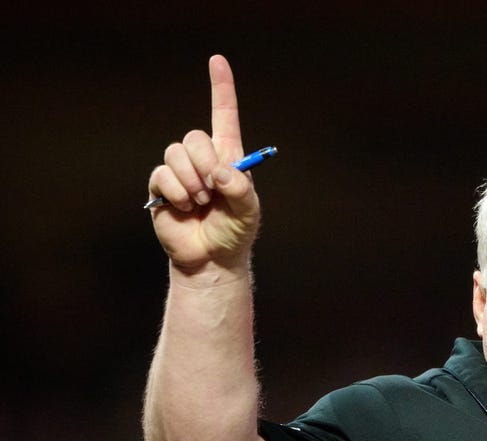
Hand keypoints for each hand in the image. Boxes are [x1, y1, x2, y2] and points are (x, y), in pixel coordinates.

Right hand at [147, 55, 260, 271]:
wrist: (211, 257)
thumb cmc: (234, 232)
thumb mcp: (249, 212)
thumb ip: (242, 190)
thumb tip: (222, 173)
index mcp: (229, 157)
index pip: (224, 115)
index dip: (221, 88)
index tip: (217, 60)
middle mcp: (203, 158)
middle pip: (194, 136)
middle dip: (205, 162)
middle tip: (213, 189)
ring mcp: (180, 170)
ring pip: (176, 153)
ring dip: (191, 180)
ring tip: (200, 202)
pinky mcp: (162, 185)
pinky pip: (163, 174)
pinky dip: (177, 192)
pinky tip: (184, 207)